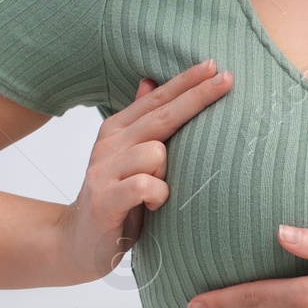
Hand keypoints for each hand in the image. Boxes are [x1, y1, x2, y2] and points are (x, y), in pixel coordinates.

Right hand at [63, 59, 232, 282]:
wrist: (79, 241)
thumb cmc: (116, 197)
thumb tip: (150, 82)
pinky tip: (153, 206)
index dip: (186, 81)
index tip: (214, 65)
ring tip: (158, 192)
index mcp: (118, 129)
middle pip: (162, 115)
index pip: (157, 99)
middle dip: (197, 96)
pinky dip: (158, 195)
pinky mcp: (105, 198)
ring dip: (167, 174)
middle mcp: (109, 144)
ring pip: (156, 153)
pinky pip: (147, 185)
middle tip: (228, 80)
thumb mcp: (128, 158)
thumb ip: (140, 122)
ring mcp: (104, 170)